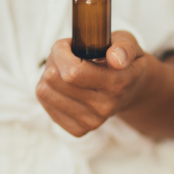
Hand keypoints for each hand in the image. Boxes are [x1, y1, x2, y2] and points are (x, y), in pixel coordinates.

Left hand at [36, 31, 151, 137]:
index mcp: (117, 84)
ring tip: (66, 69)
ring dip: (49, 74)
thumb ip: (125, 47)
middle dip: (54, 60)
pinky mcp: (78, 129)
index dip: (61, 52)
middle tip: (68, 55)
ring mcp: (90, 122)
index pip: (72, 72)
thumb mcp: (129, 43)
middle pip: (53, 79)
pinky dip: (49, 89)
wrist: (130, 90)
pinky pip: (44, 103)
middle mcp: (104, 107)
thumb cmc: (123, 61)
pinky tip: (65, 85)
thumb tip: (115, 58)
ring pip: (44, 91)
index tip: (68, 43)